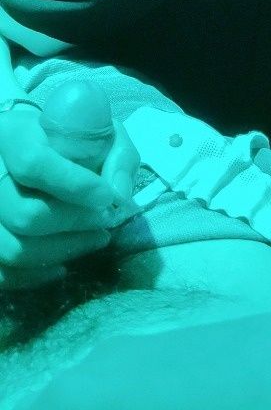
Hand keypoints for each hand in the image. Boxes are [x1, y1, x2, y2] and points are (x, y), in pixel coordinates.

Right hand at [0, 105, 138, 289]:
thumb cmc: (69, 140)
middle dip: (73, 223)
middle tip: (105, 221)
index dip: (74, 185)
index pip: (33, 162)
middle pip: (23, 214)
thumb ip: (117, 157)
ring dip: (62, 251)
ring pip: (12, 248)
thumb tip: (119, 196)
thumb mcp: (99, 133)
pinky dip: (35, 276)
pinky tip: (63, 264)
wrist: (30, 148)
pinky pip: (2, 273)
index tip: (107, 197)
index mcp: (11, 134)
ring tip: (96, 239)